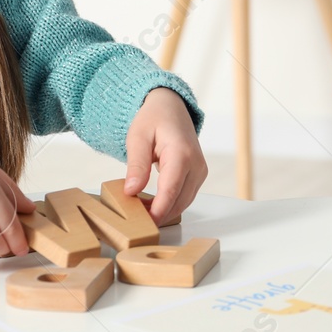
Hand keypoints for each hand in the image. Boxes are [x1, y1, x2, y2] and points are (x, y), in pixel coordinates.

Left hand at [122, 87, 206, 223]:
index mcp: (181, 153)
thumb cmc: (154, 118)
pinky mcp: (198, 175)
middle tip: (134, 220)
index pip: (170, 190)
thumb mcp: (137, 137)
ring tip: (140, 211)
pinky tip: (151, 203)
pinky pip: (185, 196)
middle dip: (158, 214)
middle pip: (179, 201)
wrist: (171, 107)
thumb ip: (136, 165)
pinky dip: (169, 204)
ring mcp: (200, 171)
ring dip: (163, 210)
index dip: (157, 211)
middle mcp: (196, 164)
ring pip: (183, 202)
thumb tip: (131, 191)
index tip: (144, 224)